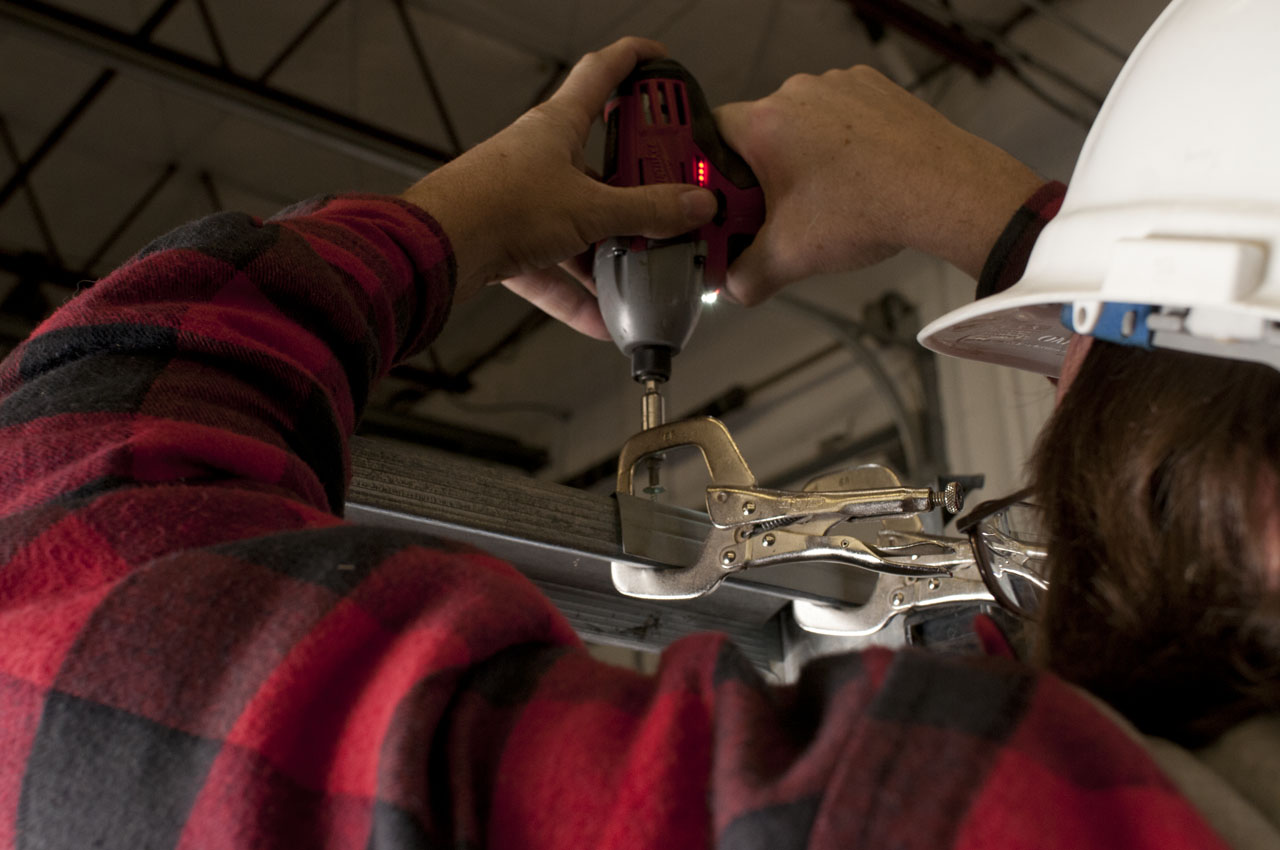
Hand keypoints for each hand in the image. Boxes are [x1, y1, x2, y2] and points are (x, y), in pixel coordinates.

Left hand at [400, 37, 717, 337]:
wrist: (439, 247)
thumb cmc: (495, 205)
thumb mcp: (591, 208)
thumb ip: (646, 210)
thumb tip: (691, 205)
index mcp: (558, 126)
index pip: (603, 73)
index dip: (635, 61)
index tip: (662, 62)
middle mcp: (539, 158)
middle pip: (600, 162)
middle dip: (638, 183)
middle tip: (673, 197)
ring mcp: (523, 201)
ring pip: (578, 221)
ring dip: (609, 248)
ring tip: (641, 269)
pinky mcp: (508, 242)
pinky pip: (554, 269)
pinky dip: (578, 294)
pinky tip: (603, 320)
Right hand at [715, 66, 1043, 304]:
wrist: (945, 191)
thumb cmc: (868, 212)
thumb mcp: (790, 257)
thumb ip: (745, 277)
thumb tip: (731, 287)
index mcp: (765, 124)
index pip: (709, 136)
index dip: (710, 172)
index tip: (724, 200)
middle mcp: (797, 93)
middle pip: (757, 131)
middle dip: (761, 171)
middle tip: (777, 210)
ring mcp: (839, 84)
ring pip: (801, 122)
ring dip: (803, 154)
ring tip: (827, 196)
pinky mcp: (873, 87)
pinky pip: (840, 113)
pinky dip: (842, 140)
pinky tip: (858, 175)